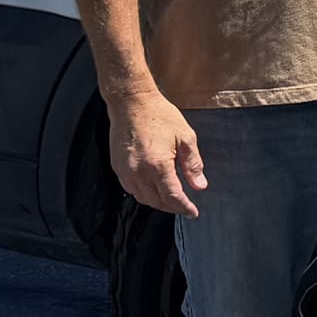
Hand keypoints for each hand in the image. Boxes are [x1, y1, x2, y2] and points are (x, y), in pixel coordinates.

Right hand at [113, 91, 206, 215]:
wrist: (132, 103)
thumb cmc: (160, 116)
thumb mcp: (186, 137)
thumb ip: (193, 165)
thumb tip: (200, 186)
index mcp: (158, 165)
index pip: (173, 197)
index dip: (184, 208)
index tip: (193, 212)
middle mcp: (139, 172)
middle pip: (157, 201)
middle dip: (172, 208)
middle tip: (185, 208)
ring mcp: (125, 171)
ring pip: (142, 198)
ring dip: (157, 203)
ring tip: (171, 202)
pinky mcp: (117, 167)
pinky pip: (130, 189)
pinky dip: (143, 194)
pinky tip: (153, 190)